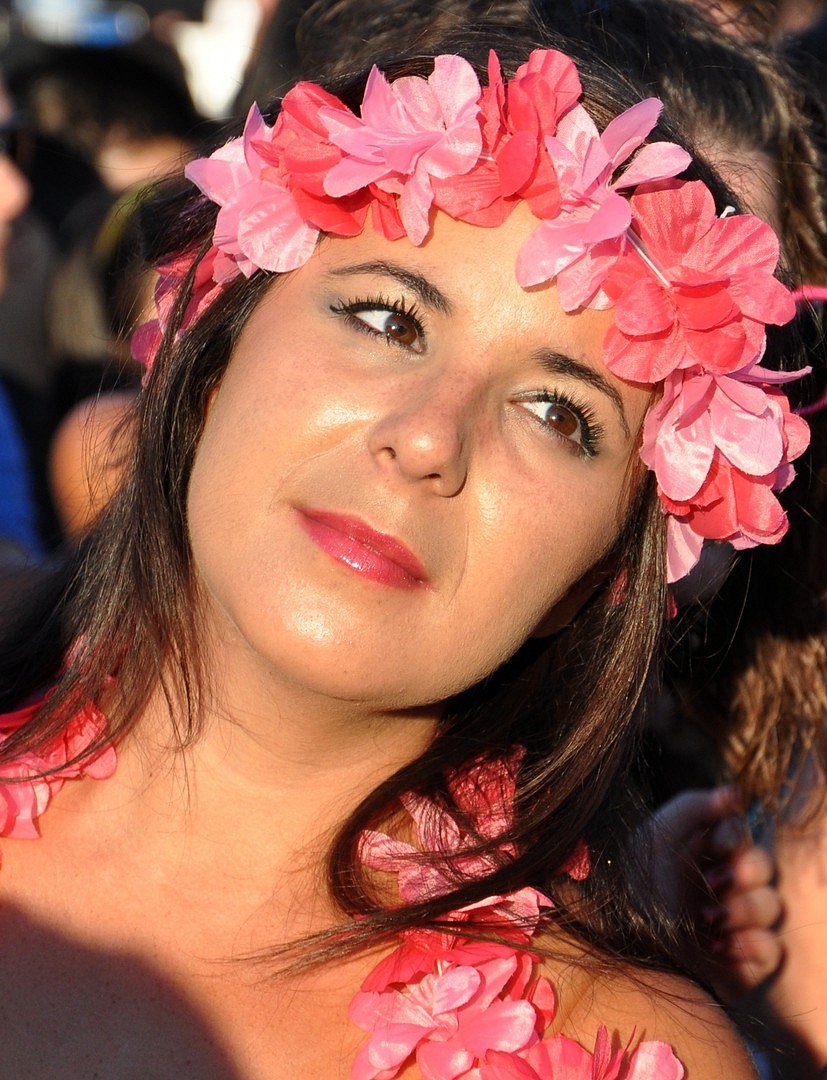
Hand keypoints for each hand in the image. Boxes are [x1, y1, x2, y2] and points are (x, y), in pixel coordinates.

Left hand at [648, 787, 782, 1001]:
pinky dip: (749, 944)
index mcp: (697, 854)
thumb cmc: (635, 894)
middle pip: (763, 864)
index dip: (734, 834)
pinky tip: (717, 945)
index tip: (719, 844)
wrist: (628, 955)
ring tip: (707, 920)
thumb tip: (735, 791)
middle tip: (718, 881)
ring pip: (771, 904)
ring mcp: (736, 923)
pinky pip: (773, 948)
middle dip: (746, 870)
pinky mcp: (746, 961)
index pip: (738, 832)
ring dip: (743, 908)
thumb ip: (691, 808)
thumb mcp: (652, 842)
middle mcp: (720, 885)